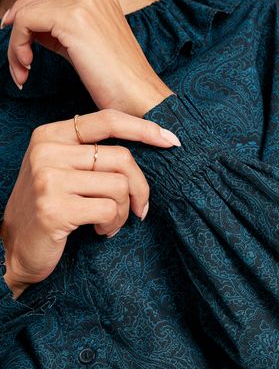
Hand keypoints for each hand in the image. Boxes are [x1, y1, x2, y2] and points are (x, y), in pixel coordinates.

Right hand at [0, 108, 178, 294]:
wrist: (16, 248)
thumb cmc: (50, 209)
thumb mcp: (63, 170)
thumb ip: (92, 154)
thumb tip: (149, 144)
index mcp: (50, 135)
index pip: (107, 120)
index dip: (144, 129)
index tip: (172, 141)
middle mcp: (47, 151)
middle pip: (122, 158)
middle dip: (139, 188)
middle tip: (138, 208)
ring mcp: (48, 180)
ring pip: (119, 186)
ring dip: (124, 211)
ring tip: (109, 222)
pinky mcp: (55, 209)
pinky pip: (109, 210)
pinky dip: (113, 224)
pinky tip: (99, 230)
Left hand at [1, 0, 172, 115]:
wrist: (141, 100)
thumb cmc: (121, 86)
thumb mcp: (90, 50)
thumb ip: (65, 33)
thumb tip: (35, 33)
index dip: (30, 12)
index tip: (18, 37)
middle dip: (19, 22)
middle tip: (14, 52)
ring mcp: (83, 2)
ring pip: (29, 11)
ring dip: (17, 43)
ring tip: (22, 71)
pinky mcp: (72, 18)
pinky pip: (26, 23)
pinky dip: (18, 47)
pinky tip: (26, 69)